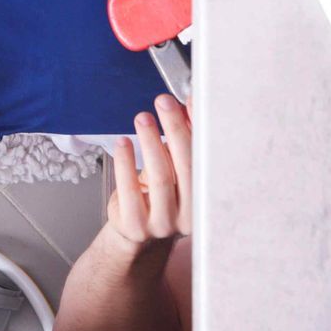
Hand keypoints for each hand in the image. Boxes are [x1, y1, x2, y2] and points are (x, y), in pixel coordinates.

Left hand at [105, 95, 192, 250]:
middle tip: (164, 103)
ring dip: (151, 142)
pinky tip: (123, 143)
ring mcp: (164, 223)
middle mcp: (190, 214)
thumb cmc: (159, 193)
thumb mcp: (175, 167)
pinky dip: (126, 163)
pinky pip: (131, 191)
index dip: (200, 129)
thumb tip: (188, 105)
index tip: (191, 101)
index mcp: (206, 197)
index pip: (207, 159)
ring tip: (143, 118)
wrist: (137, 229)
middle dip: (176, 130)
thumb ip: (183, 140)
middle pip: (187, 167)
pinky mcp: (137, 226)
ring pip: (161, 178)